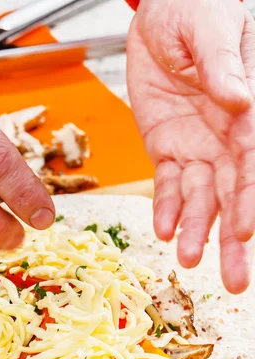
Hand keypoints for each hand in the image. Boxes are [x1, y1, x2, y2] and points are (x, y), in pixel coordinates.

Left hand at [127, 0, 254, 292]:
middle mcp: (228, 139)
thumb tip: (238, 99)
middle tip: (236, 281)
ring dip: (198, 231)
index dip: (252, 199)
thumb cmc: (199, 10)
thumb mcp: (212, 28)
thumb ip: (225, 64)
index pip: (254, 164)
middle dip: (235, 239)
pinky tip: (166, 230)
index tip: (248, 232)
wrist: (161, 14)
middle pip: (235, 197)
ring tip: (189, 260)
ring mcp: (198, 148)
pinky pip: (168, 185)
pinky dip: (167, 208)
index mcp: (248, 113)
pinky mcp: (167, 149)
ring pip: (202, 200)